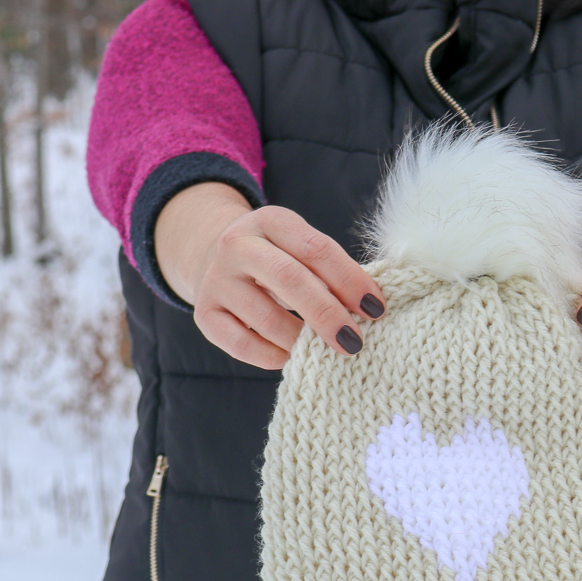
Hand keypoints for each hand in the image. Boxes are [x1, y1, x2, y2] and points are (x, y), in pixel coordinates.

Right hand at [155, 182, 385, 368]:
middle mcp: (238, 245)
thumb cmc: (279, 260)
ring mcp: (217, 279)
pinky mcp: (205, 313)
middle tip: (354, 340)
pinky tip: (292, 358)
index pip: (316, 249)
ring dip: (302, 341)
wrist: (217, 259)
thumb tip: (371, 310)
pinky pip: (242, 344)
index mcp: (271, 221)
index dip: (350, 280)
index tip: (375, 309)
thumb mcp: (301, 250)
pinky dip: (273, 357)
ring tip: (325, 352)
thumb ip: (332, 272)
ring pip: (266, 318)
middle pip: (288, 279)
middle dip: (327, 313)